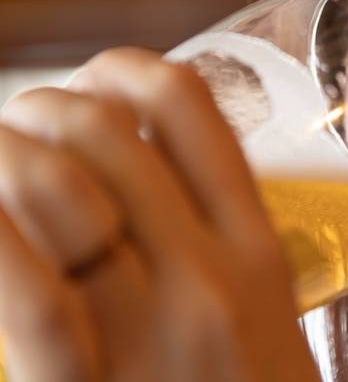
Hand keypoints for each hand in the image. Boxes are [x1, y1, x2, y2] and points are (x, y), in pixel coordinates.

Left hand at [0, 48, 319, 381]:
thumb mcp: (268, 323)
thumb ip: (223, 254)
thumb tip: (138, 184)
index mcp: (258, 250)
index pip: (190, 110)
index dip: (125, 70)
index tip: (94, 82)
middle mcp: (210, 274)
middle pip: (104, 132)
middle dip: (39, 111)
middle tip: (18, 134)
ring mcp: (154, 330)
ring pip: (59, 186)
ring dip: (1, 154)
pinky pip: (33, 288)